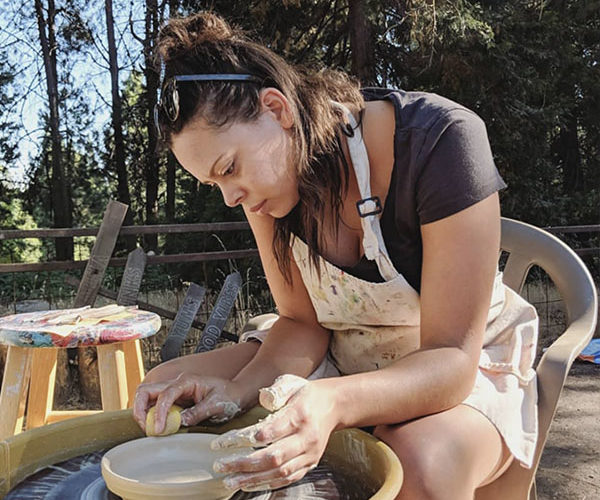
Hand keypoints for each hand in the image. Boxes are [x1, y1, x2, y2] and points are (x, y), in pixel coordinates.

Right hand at [132, 373, 243, 433]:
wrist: (236, 394)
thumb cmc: (228, 396)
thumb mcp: (215, 405)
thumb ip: (196, 413)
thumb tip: (178, 422)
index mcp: (187, 381)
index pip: (165, 394)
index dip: (159, 412)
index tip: (158, 429)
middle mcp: (177, 384)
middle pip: (147, 390)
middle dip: (140, 409)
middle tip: (145, 428)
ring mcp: (174, 392)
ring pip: (148, 398)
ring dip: (144, 414)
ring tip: (151, 430)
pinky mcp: (175, 401)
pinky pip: (156, 407)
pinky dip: (151, 417)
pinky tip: (159, 428)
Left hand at [211, 375, 338, 491]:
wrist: (334, 405)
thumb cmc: (306, 393)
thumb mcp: (291, 382)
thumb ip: (276, 390)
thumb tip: (263, 400)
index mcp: (299, 415)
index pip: (267, 432)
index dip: (241, 439)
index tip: (220, 443)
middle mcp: (305, 437)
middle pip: (272, 457)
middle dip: (243, 464)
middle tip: (220, 465)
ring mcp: (309, 453)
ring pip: (279, 472)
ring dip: (252, 479)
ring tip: (230, 481)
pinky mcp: (310, 463)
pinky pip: (288, 479)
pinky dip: (268, 484)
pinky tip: (250, 484)